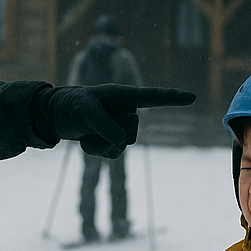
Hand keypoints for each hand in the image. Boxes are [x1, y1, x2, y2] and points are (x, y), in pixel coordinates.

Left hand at [44, 85, 194, 156]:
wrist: (59, 117)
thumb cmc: (73, 105)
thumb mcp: (85, 111)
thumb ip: (104, 124)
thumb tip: (122, 141)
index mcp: (125, 96)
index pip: (153, 97)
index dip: (172, 98)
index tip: (192, 97)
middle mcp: (128, 112)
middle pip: (132, 132)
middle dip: (110, 132)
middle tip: (90, 120)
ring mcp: (122, 129)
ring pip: (122, 147)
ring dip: (100, 144)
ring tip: (87, 131)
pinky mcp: (114, 142)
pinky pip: (112, 155)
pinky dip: (95, 151)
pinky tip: (86, 141)